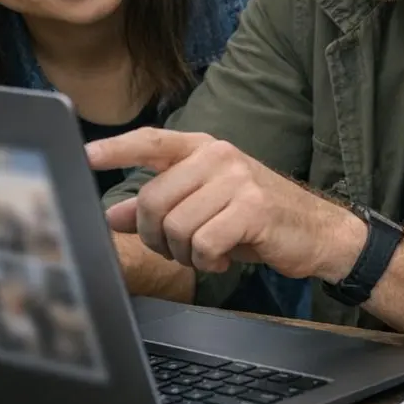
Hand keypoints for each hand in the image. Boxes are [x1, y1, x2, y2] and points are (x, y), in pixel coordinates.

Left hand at [86, 128, 365, 280]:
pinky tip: (223, 258)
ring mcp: (238, 179)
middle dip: (156, 237)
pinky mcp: (253, 208)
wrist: (319, 233)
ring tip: (207, 252)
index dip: (115, 150)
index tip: (84, 156)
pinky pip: (203, 243)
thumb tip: (114, 214)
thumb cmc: (258, 219)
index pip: (151, 143)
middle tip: (178, 249)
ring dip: (184, 253)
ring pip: (175, 226)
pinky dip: (207, 261)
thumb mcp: (205, 209)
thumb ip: (160, 207)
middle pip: (153, 200)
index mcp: (204, 149)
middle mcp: (219, 156)